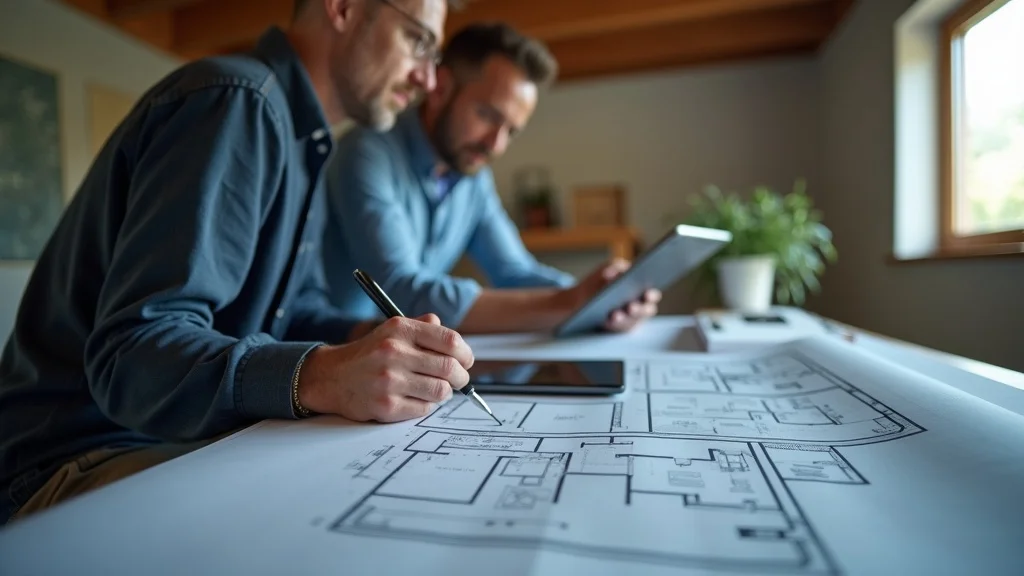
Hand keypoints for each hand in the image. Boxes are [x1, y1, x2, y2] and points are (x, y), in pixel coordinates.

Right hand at [298, 314, 473, 422]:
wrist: (332, 377)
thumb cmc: (369, 354)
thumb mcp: (392, 330)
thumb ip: (423, 328)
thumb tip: (455, 341)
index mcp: (400, 330)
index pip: (450, 340)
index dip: (466, 354)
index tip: (466, 361)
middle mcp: (394, 353)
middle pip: (450, 368)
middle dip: (461, 377)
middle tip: (458, 380)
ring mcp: (389, 381)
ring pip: (441, 392)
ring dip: (443, 393)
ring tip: (433, 389)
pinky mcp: (386, 406)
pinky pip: (424, 409)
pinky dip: (425, 406)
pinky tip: (414, 399)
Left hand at [565, 259, 661, 332]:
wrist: (582, 296)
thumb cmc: (601, 279)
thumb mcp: (607, 268)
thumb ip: (613, 267)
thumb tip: (610, 273)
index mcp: (642, 291)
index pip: (652, 295)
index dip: (652, 295)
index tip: (646, 294)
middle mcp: (639, 307)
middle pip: (644, 311)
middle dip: (638, 309)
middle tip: (631, 307)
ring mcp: (628, 319)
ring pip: (630, 321)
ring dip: (624, 319)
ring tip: (615, 315)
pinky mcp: (615, 328)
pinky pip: (616, 328)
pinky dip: (611, 324)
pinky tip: (605, 319)